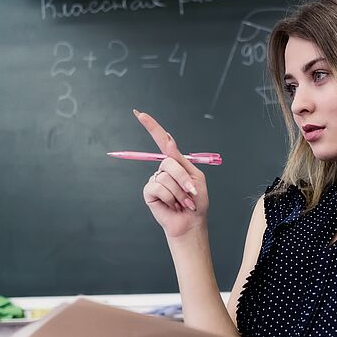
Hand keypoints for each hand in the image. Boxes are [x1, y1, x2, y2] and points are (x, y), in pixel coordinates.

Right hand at [134, 109, 208, 238]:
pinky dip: (168, 197)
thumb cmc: (196, 201)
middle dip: (183, 179)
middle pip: (168, 162)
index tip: (139, 113)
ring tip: (182, 202)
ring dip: (178, 192)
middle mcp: (163, 169)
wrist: (192, 222)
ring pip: (165, 177)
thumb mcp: (195, 177)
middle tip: (190, 193)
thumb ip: (181, 160)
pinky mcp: (149, 192)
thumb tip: (169, 140)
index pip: (162, 141)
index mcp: (176, 163)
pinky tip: (171, 205)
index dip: (151, 127)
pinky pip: (157, 187)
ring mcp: (155, 180)